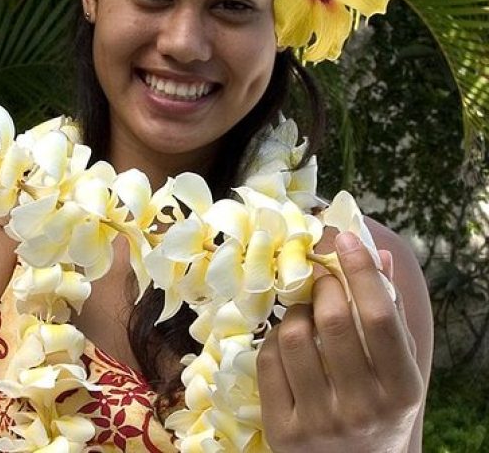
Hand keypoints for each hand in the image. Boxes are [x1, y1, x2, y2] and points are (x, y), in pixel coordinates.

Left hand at [257, 232, 423, 452]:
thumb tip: (376, 254)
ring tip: (304, 311)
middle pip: (334, 322)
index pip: (381, 318)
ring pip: (293, 336)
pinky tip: (287, 340)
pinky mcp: (282, 429)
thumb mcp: (398, 371)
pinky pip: (268, 360)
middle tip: (321, 276)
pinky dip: (274, 338)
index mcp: (401, 391)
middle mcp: (362, 409)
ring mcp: (319, 421)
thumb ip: (391, 316)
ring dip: (296, 310)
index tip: (346, 239)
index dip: (361, 271)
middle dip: (323, 285)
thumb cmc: (379, 411)